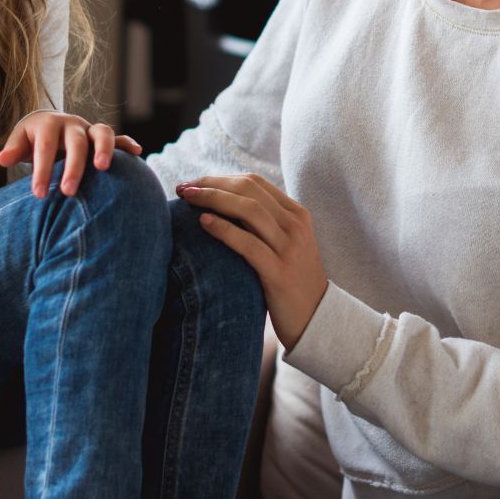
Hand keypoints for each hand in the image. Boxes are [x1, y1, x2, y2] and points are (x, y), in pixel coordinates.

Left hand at [0, 111, 142, 197]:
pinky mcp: (103, 138)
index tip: (38, 194)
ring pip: (102, 133)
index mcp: (49, 124)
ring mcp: (90, 130)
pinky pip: (120, 138)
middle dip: (73, 167)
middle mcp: (72, 124)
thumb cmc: (33, 139)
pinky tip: (137, 153)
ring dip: (104, 149)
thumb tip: (2, 159)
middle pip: (76, 142)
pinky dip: (128, 144)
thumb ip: (14, 150)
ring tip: (103, 169)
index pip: (45, 147)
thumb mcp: (21, 140)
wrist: (50, 125)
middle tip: (67, 192)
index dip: (42, 170)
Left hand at [175, 173, 327, 349]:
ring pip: (248, 210)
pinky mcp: (279, 273)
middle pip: (248, 190)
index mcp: (296, 214)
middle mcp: (294, 225)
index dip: (220, 178)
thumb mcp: (285, 244)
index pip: (254, 183)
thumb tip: (222, 206)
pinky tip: (203, 222)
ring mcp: (289, 248)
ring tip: (187, 199)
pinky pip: (248, 244)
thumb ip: (264, 224)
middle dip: (211, 184)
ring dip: (213, 199)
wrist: (318, 319)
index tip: (193, 184)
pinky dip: (224, 229)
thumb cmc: (291, 281)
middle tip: (182, 188)